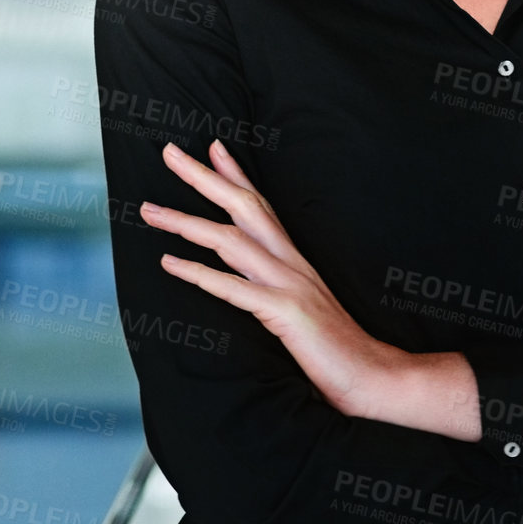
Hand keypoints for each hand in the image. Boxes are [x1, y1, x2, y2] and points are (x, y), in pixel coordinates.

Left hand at [140, 138, 406, 420]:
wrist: (372, 376)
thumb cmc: (335, 349)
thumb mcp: (303, 308)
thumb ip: (278, 289)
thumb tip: (250, 283)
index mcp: (294, 260)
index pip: (261, 206)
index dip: (236, 174)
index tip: (212, 147)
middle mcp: (291, 263)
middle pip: (242, 207)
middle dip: (203, 177)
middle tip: (168, 152)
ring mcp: (288, 284)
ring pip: (230, 240)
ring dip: (186, 222)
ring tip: (150, 211)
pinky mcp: (285, 312)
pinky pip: (234, 288)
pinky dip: (199, 273)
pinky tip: (170, 263)